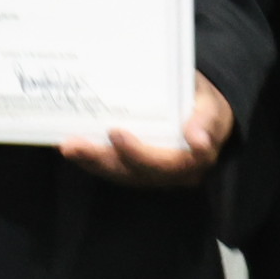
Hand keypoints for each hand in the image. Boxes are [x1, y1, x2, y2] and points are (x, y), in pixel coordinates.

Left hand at [62, 77, 230, 187]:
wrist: (199, 111)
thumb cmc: (203, 104)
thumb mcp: (211, 105)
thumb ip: (205, 119)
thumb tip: (197, 139)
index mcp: (197, 158)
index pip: (174, 163)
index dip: (146, 153)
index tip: (118, 134)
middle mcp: (174, 173)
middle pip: (141, 171)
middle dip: (110, 156)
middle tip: (81, 141)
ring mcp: (153, 174)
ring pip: (121, 173)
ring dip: (93, 161)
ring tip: (68, 146)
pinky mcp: (134, 169)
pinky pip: (111, 169)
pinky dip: (89, 160)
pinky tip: (68, 147)